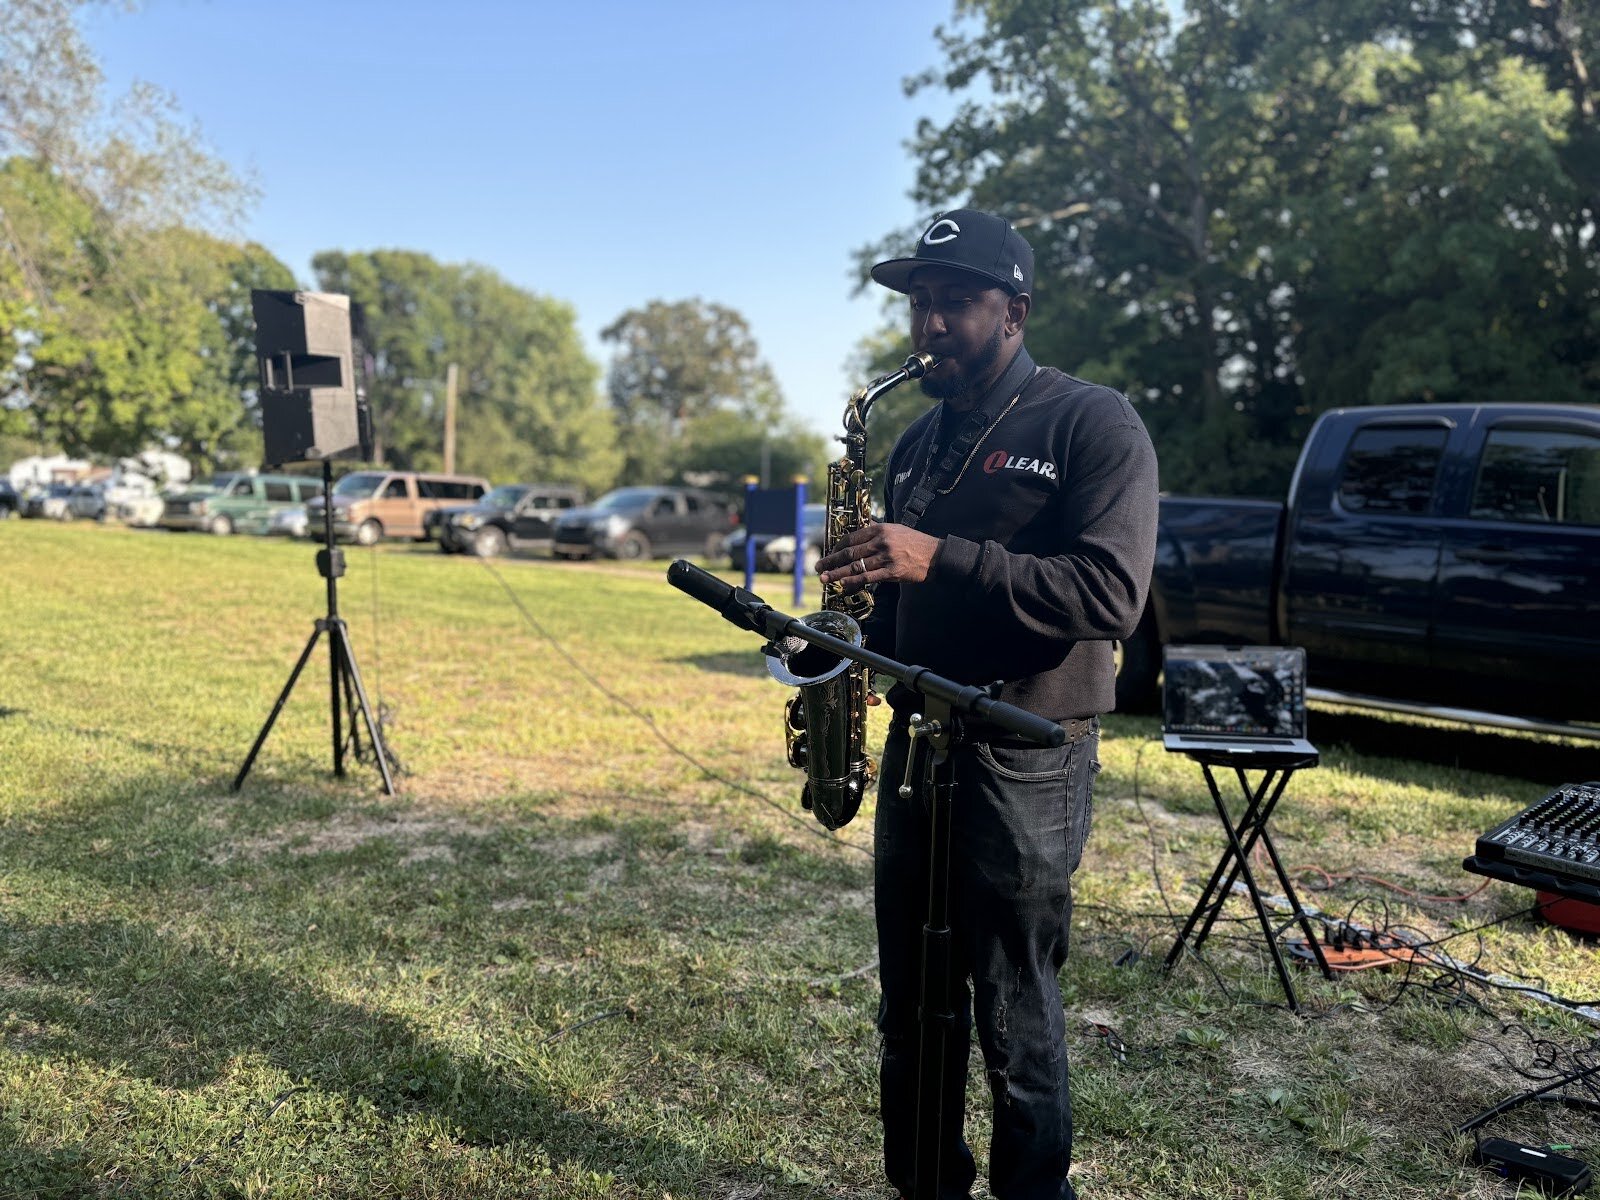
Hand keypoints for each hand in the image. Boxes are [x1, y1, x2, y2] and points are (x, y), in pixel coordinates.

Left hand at [816, 522, 940, 592]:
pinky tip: (843, 584)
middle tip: (818, 567)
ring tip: (824, 578)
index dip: (837, 547)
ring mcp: (886, 557)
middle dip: (831, 561)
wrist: (936, 555)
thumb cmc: (915, 543)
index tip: (829, 553)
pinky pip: (868, 577)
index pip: (852, 538)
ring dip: (837, 573)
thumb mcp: (896, 529)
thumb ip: (878, 529)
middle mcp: (881, 541)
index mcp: (880, 529)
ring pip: (856, 566)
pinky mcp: (892, 571)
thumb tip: (863, 527)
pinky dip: (853, 581)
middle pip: (850, 552)